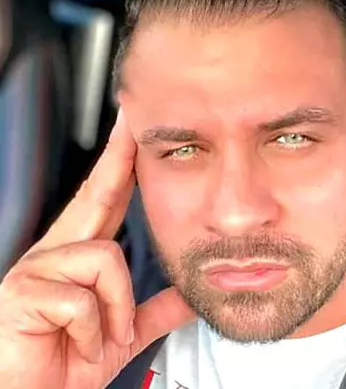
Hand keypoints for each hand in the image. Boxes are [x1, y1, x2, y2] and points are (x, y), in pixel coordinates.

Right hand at [0, 110, 195, 388]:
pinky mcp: (23, 292)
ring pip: (105, 259)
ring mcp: (37, 269)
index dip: (120, 164)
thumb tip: (190, 295)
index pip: (104, 199)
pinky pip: (85, 299)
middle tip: (130, 116)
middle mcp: (55, 253)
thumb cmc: (64, 361)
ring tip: (101, 336)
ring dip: (114, 310)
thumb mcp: (120, 331)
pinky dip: (94, 331)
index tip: (130, 131)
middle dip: (116, 155)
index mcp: (77, 257)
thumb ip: (154, 310)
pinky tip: (77, 345)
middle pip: (94, 193)